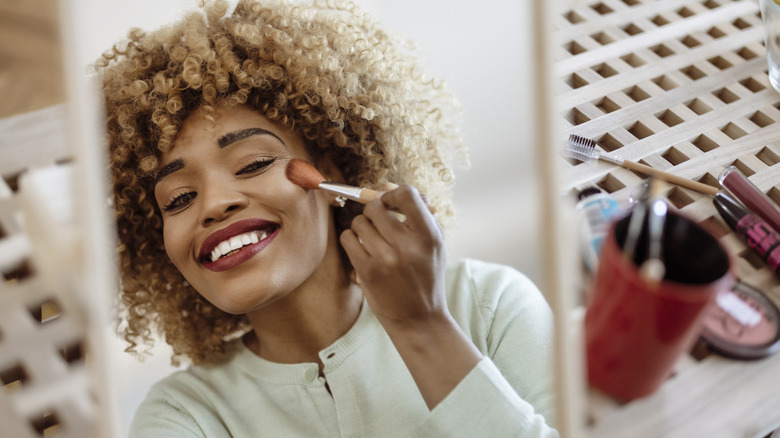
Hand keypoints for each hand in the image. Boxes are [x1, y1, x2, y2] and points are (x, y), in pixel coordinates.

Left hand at [339, 184, 446, 328]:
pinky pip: (348, 239)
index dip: (393, 194)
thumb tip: (385, 185)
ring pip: (359, 222)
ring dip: (363, 226)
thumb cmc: (426, 274)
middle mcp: (407, 245)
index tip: (391, 203)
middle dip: (374, 210)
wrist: (420, 318)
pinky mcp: (367, 272)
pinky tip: (363, 249)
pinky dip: (352, 240)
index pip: (406, 194)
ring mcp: (386, 259)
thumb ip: (415, 212)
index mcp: (429, 235)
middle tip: (379, 222)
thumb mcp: (432, 243)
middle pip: (376, 207)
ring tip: (373, 239)